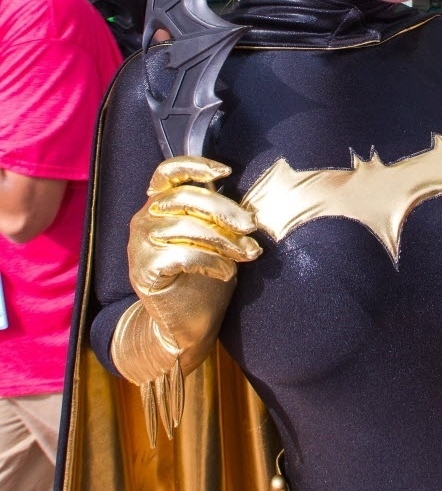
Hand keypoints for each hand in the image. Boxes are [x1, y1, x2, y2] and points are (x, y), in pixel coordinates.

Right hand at [129, 154, 260, 308]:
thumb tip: (249, 206)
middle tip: (252, 225)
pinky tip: (226, 272)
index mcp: (161, 204)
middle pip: (185, 198)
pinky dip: (212, 261)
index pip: (168, 172)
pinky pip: (182, 255)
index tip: (226, 171)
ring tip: (248, 253)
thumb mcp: (214, 239)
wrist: (186, 324)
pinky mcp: (143, 270)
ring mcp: (140, 244)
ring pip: (186, 226)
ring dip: (225, 239)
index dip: (195, 166)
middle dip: (225, 210)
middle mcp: (145, 219)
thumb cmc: (204, 276)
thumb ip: (218, 217)